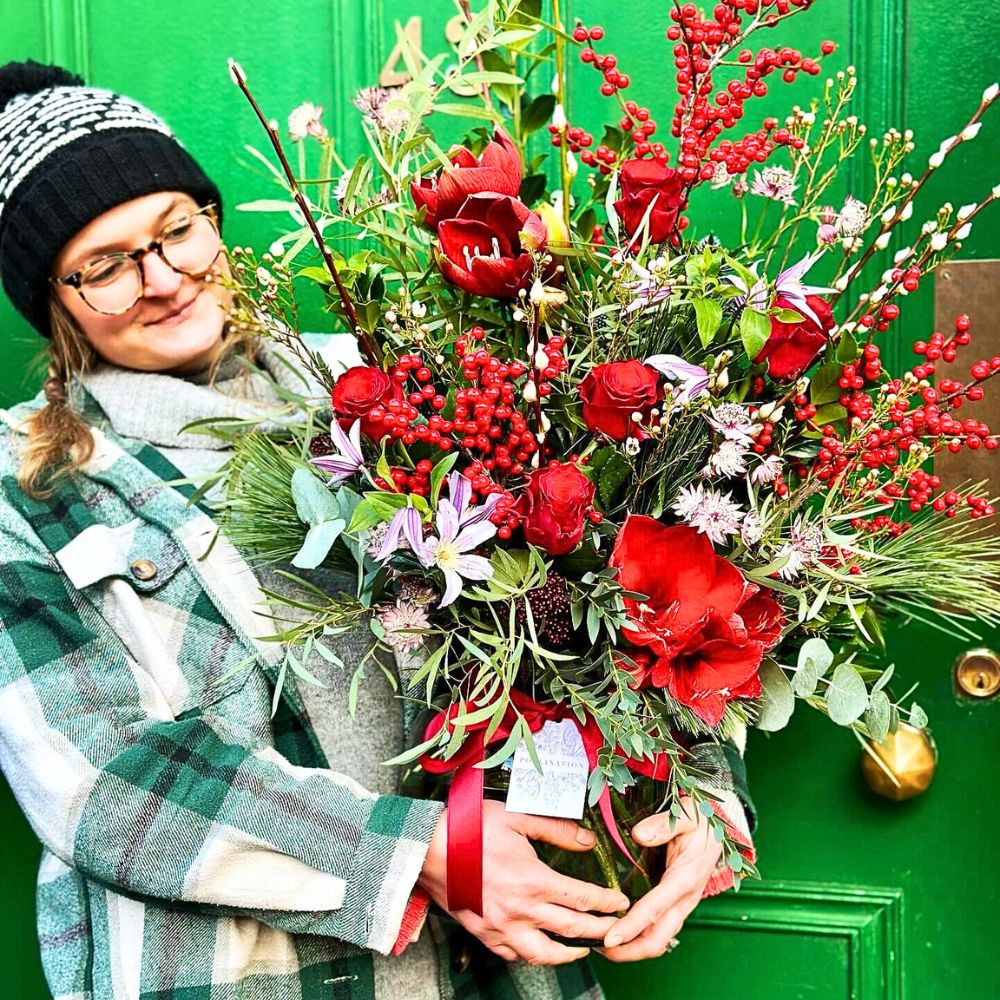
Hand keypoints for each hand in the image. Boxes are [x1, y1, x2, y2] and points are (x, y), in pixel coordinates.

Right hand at [418, 801, 629, 964]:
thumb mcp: (517, 817)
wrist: (427, 848)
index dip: (607, 903)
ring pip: (544, 954)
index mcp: (534, 880)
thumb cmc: (471, 827)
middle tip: (616, 929)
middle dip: (600, 930)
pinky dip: (531, 954)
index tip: (621, 903)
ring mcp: (501, 927)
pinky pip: (513, 955)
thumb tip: (588, 840)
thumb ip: (556, 829)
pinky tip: (539, 946)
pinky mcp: (484, 934)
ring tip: (583, 948)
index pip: (583, 899)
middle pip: (572, 929)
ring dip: (569, 954)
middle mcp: (521, 910)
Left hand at [598, 798, 722, 961]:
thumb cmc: (703, 820)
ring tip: (604, 946)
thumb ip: (663, 824)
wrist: (721, 827)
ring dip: (633, 947)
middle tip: (599, 949)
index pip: (655, 909)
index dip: (631, 927)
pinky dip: (640, 936)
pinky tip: (620, 931)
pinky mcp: (677, 902)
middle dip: (629, 950)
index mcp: (686, 877)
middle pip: (658, 938)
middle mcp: (684, 897)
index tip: (610, 938)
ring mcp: (682, 903)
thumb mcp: (686, 815)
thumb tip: (639, 834)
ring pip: (659, 938)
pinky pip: (660, 927)